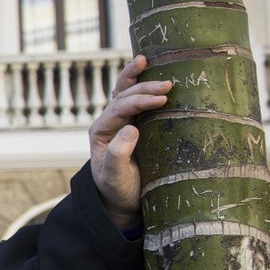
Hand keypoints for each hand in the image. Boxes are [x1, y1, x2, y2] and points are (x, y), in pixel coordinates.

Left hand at [89, 55, 170, 227]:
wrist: (123, 199)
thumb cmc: (118, 189)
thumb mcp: (114, 177)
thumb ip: (118, 156)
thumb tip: (130, 129)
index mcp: (101, 132)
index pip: (118, 109)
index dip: (139, 101)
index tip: (161, 100)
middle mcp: (109, 122)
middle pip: (123, 96)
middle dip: (144, 88)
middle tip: (168, 85)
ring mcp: (122, 121)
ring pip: (128, 92)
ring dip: (145, 81)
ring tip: (165, 77)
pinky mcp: (136, 123)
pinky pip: (137, 99)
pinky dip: (144, 84)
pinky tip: (153, 70)